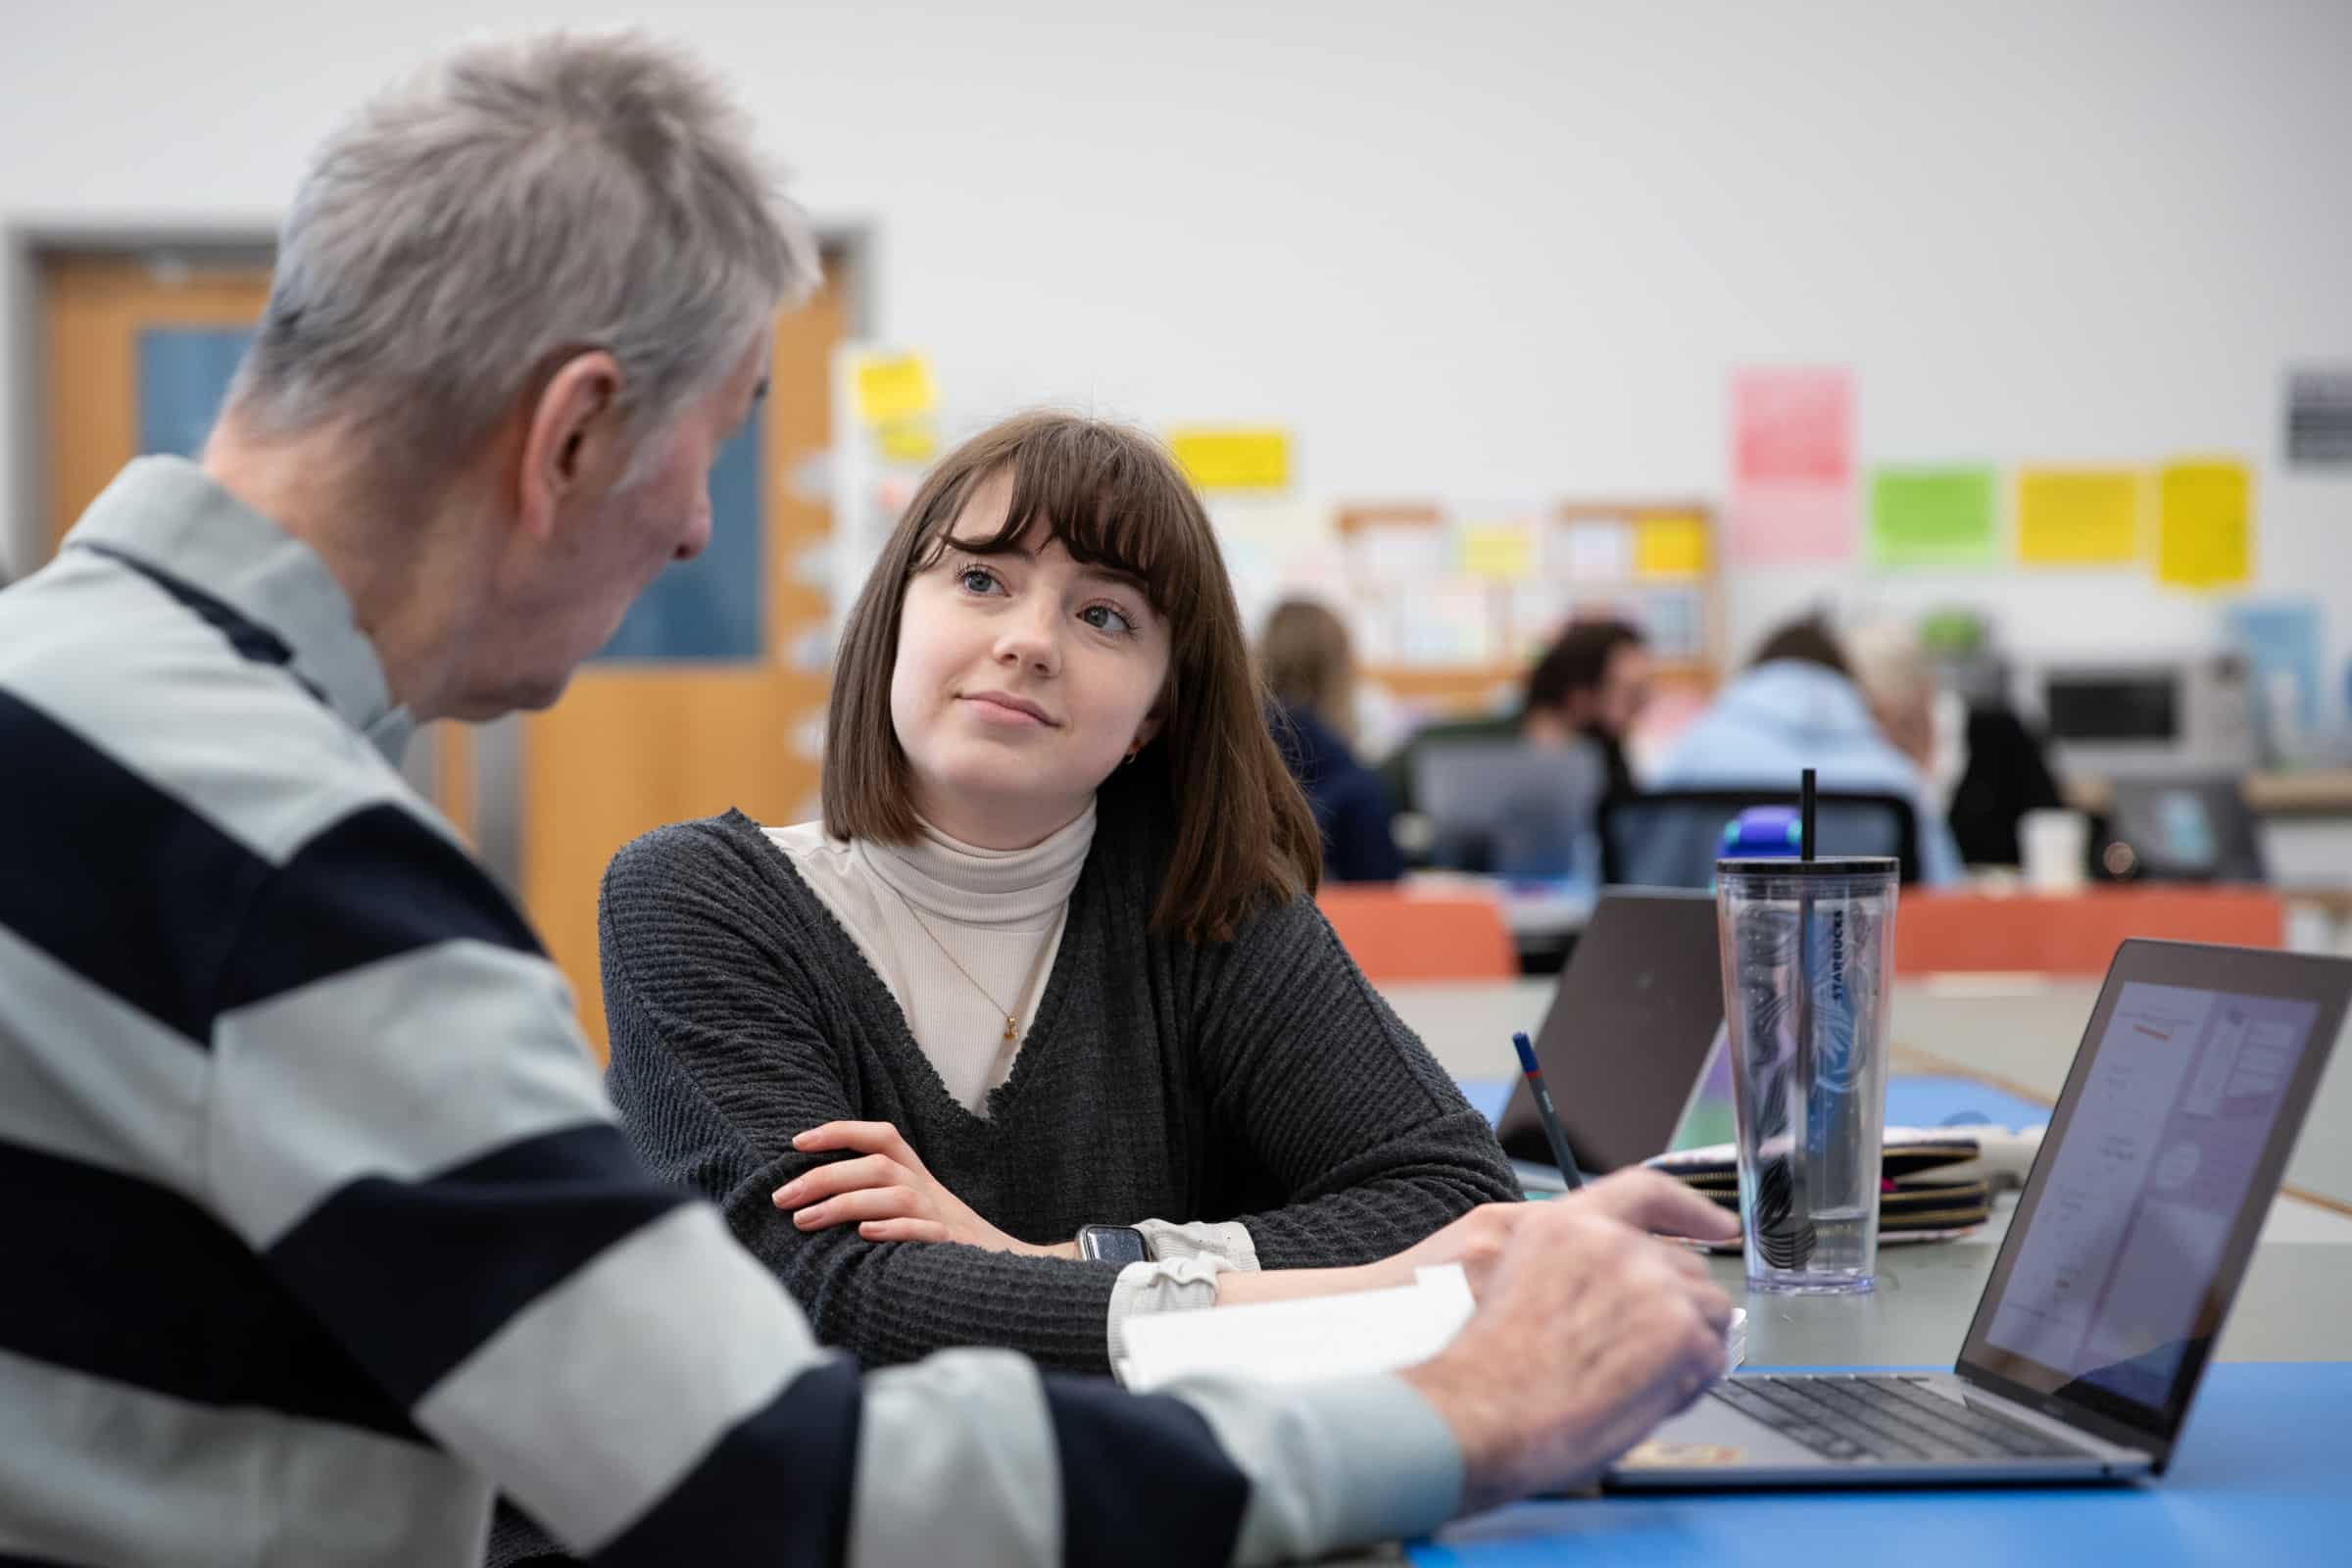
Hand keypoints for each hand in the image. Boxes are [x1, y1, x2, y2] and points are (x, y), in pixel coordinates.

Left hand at [772, 1121, 1054, 1255]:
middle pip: (877, 1166)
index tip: (797, 1141)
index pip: (881, 1137)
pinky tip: (865, 1235)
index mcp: (917, 1174)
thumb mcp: (913, 1209)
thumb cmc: (943, 1240)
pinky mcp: (953, 1246)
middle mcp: (928, 1188)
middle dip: (824, 1177)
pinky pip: (925, 1230)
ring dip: (845, 1204)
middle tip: (782, 1198)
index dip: (841, 1132)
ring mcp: (942, 1216)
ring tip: (804, 1221)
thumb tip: (814, 1194)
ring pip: (894, 1195)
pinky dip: (894, 1229)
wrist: (1007, 1267)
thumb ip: (876, 1196)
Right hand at [1400, 1175, 1738, 1512]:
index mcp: (1561, 1225)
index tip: (1719, 1226)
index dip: (1688, 1209)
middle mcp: (1605, 1244)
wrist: (1464, 1413)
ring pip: (1705, 1308)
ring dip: (1684, 1347)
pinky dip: (1688, 1385)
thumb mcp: (1491, 1274)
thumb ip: (1559, 1263)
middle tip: (1653, 1350)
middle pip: (1680, 1265)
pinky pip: (1708, 1357)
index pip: (1640, 1192)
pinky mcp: (1673, 1334)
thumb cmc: (1466, 1360)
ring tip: (1637, 1384)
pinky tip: (1644, 1404)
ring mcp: (1644, 1286)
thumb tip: (1605, 1286)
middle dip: (1677, 1309)